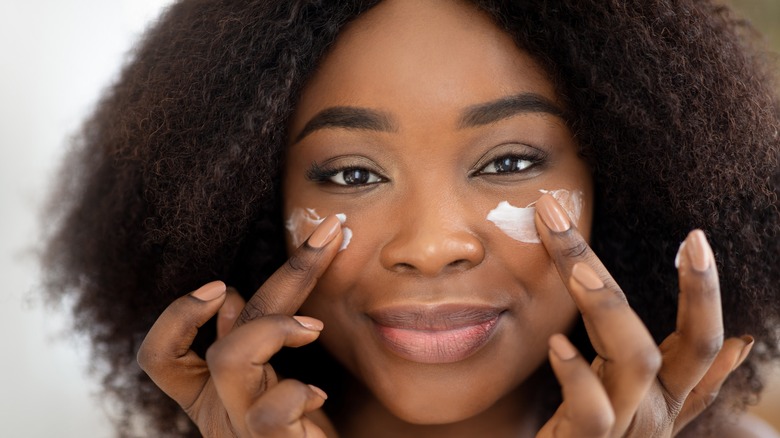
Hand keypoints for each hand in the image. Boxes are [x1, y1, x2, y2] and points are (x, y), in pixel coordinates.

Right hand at [137, 215, 344, 437]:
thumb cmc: (297, 431)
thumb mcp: (269, 381)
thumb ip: (248, 342)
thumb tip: (231, 296)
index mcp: (209, 395)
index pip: (160, 357)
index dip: (179, 315)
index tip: (221, 283)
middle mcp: (217, 412)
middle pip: (224, 334)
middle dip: (288, 273)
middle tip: (329, 234)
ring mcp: (241, 431)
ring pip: (231, 360)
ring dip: (276, 329)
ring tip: (315, 330)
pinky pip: (268, 414)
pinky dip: (294, 392)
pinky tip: (318, 394)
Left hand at [533, 194, 753, 437]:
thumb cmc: (588, 435)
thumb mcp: (637, 402)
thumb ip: (686, 382)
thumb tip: (740, 346)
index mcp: (667, 395)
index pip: (701, 340)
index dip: (705, 292)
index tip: (695, 238)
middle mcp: (654, 411)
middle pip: (686, 343)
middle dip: (687, 286)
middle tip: (674, 235)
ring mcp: (624, 429)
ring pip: (637, 364)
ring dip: (609, 310)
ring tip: (579, 272)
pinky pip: (592, 412)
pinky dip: (576, 375)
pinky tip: (556, 343)